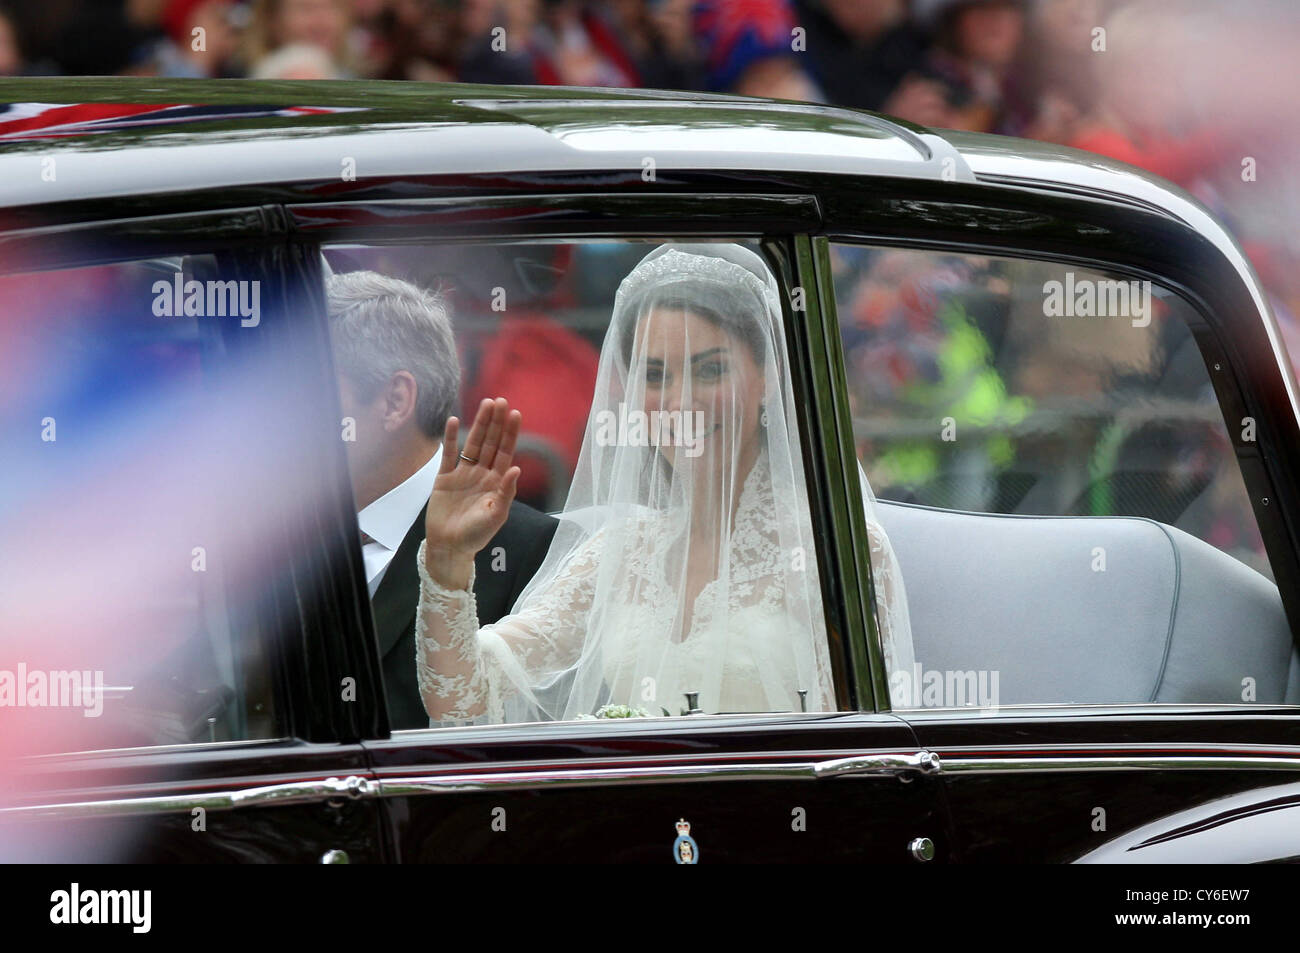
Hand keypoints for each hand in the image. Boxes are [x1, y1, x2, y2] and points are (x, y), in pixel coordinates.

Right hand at [423, 397, 521, 588]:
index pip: (505, 451)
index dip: (510, 433)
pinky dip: (450, 438)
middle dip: (496, 422)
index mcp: (496, 482)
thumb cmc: (475, 536)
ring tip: (485, 404)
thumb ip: (506, 492)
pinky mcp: (444, 478)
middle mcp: (481, 474)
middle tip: (500, 400)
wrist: (449, 547)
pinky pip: (448, 454)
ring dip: (478, 424)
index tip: (514, 413)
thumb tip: (516, 468)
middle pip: (490, 442)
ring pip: (472, 443)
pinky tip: (454, 421)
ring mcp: (463, 474)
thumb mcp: (495, 516)